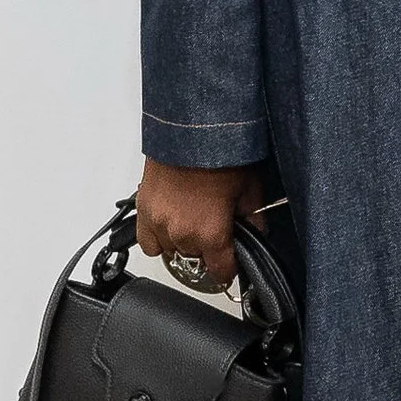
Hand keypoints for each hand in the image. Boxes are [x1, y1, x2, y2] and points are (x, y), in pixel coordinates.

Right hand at [134, 157, 259, 290]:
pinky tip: (171, 225)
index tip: (231, 261)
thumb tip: (257, 234)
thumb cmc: (219, 152)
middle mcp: (181, 233)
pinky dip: (158, 238)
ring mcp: (158, 223)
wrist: (190, 128)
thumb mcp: (250, 188)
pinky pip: (148, 242)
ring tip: (194, 221)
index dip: (230, 268)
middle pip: (195, 261)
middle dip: (208, 250)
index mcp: (210, 233)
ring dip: (183, 243)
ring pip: (171, 252)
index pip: (221, 272)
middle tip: (216, 227)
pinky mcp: (143, 210)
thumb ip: (254, 220)